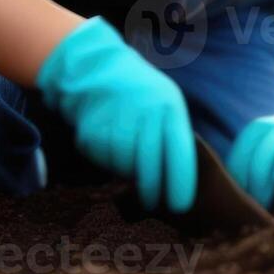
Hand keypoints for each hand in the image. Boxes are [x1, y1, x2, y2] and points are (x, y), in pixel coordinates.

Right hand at [35, 16, 196, 212]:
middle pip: (150, 167)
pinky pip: (102, 158)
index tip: (181, 205)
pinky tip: (108, 140)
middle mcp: (144, 113)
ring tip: (126, 152)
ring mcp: (116, 119)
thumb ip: (172, 134)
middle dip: (152, 191)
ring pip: (124, 165)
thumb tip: (180, 179)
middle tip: (153, 204)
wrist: (96, 67)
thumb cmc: (141, 93)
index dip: (181, 183)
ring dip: (125, 169)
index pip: (179, 154)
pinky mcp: (92, 127)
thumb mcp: (165, 102)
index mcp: (169, 107)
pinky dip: (106, 158)